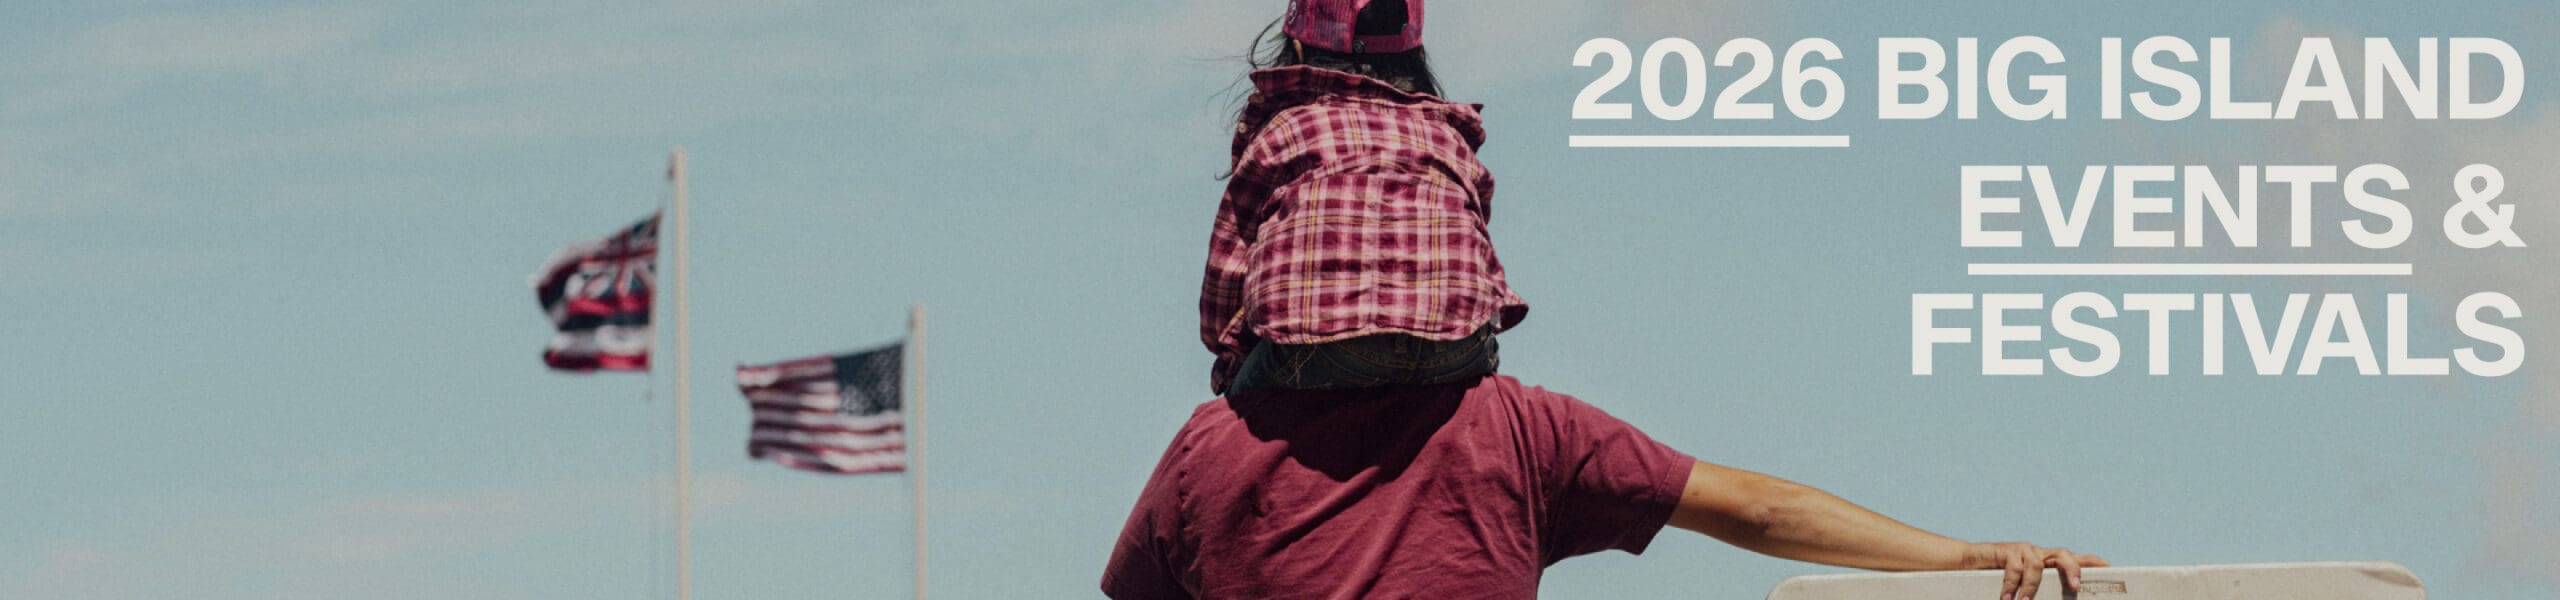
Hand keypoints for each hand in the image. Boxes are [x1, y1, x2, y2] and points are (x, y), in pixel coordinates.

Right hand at [1959, 542, 2105, 599]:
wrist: (1966, 563)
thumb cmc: (1995, 579)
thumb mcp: (2022, 589)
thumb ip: (2035, 594)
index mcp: (2046, 564)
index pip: (2074, 559)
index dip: (2092, 562)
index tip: (2109, 568)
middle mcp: (2038, 554)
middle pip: (2063, 555)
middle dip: (2073, 569)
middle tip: (2075, 587)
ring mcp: (2023, 551)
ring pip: (2037, 563)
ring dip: (2032, 586)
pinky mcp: (2006, 550)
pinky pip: (2014, 567)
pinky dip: (2012, 584)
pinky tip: (2008, 597)